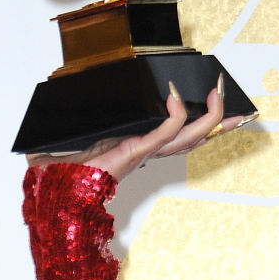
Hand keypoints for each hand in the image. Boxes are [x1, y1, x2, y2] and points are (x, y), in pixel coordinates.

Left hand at [27, 77, 246, 180]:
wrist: (52, 187)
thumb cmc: (62, 166)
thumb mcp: (79, 136)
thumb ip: (82, 120)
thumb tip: (68, 97)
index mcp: (135, 147)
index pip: (176, 135)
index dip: (199, 122)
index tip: (214, 102)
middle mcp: (143, 152)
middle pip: (192, 138)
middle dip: (217, 118)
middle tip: (226, 94)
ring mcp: (140, 153)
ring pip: (187, 137)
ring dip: (207, 116)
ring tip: (217, 92)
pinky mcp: (133, 152)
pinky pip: (164, 134)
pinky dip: (174, 116)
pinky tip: (175, 98)